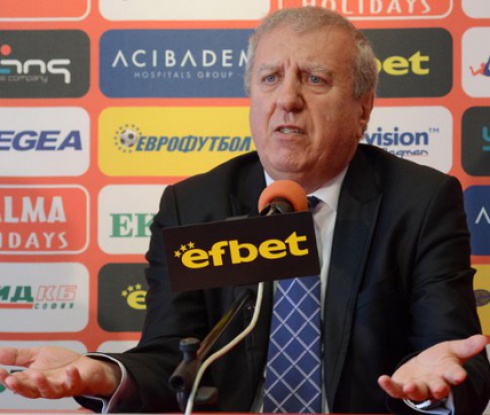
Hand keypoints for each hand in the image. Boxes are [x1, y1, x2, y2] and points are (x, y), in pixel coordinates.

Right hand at [0, 346, 120, 399]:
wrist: (87, 368)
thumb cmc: (61, 364)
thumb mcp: (37, 356)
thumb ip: (18, 356)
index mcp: (33, 380)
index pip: (17, 382)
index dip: (6, 379)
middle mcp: (45, 387)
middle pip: (29, 390)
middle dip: (19, 386)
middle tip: (10, 379)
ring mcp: (61, 386)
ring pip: (49, 391)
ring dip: (42, 384)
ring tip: (36, 374)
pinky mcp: (77, 383)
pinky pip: (74, 382)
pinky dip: (72, 377)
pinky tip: (70, 370)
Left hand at [378, 334, 487, 401]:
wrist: (423, 368)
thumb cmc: (440, 361)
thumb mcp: (453, 350)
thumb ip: (467, 346)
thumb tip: (484, 338)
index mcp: (448, 374)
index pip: (455, 375)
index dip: (457, 375)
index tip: (461, 375)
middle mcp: (434, 384)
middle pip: (437, 388)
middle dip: (439, 388)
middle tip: (440, 388)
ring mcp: (418, 387)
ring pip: (418, 392)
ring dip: (414, 390)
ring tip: (410, 386)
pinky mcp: (402, 387)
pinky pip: (395, 390)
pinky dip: (389, 386)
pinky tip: (382, 379)